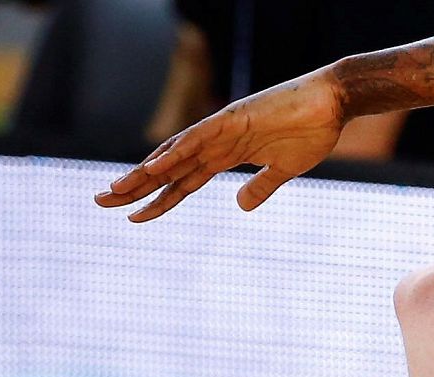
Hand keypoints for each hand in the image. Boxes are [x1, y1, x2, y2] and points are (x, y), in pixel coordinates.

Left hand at [94, 68, 345, 221]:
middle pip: (168, 168)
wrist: (333, 101)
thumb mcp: (284, 170)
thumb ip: (261, 187)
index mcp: (227, 155)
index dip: (159, 200)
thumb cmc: (313, 131)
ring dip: (143, 172)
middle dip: (135, 186)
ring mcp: (222, 130)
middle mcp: (216, 143)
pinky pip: (196, 139)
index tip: (134, 218)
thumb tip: (240, 207)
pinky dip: (174, 154)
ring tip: (114, 191)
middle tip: (101, 201)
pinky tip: (152, 169)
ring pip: (174, 154)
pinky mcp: (232, 119)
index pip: (184, 182)